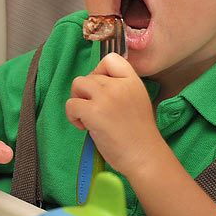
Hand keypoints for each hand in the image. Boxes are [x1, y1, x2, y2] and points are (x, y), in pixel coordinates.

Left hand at [65, 53, 162, 176]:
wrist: (145, 157)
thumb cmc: (138, 135)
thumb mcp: (136, 100)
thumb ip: (119, 88)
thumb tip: (94, 84)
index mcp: (133, 81)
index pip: (110, 58)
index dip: (100, 71)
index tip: (101, 89)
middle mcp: (119, 86)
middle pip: (89, 75)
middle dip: (87, 93)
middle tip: (96, 111)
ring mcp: (106, 98)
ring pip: (77, 84)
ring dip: (78, 100)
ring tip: (89, 117)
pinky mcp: (93, 112)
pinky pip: (70, 104)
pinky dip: (73, 116)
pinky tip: (85, 127)